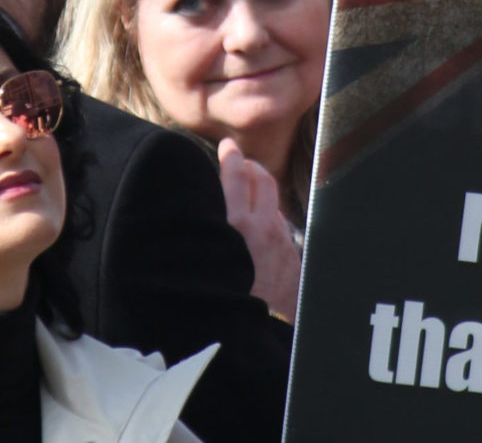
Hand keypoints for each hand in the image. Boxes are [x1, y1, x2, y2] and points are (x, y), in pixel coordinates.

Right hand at [217, 137, 301, 321]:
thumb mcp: (200, 266)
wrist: (257, 335)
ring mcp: (281, 242)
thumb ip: (200, 236)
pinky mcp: (292, 257)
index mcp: (234, 225)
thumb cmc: (221, 303)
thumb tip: (189, 222)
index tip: (227, 147)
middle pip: (263, 180)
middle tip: (241, 162)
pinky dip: (272, 221)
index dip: (231, 156)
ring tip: (250, 195)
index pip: (235, 175)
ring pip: (274, 205)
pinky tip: (263, 230)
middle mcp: (262, 227)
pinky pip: (283, 230)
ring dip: (262, 195)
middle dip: (252, 166)